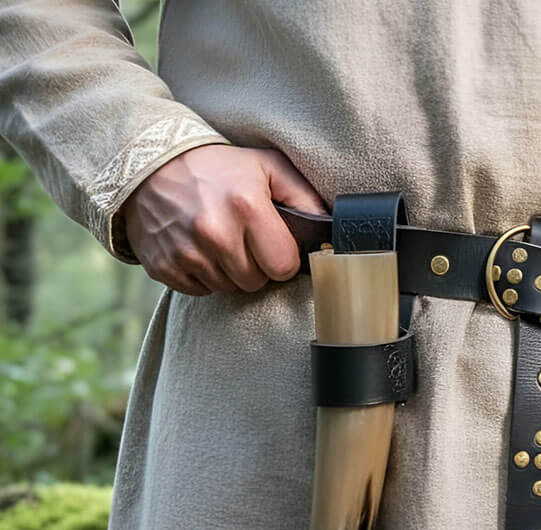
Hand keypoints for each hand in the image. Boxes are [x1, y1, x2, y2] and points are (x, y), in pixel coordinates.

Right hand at [122, 144, 326, 295]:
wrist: (148, 163)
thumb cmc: (217, 168)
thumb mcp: (265, 167)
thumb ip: (303, 197)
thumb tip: (328, 230)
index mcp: (247, 207)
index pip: (283, 267)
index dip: (281, 259)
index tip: (271, 245)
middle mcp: (215, 232)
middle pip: (255, 282)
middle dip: (255, 266)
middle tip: (242, 240)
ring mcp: (187, 252)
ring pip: (228, 288)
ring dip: (228, 271)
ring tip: (218, 241)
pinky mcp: (164, 267)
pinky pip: (200, 291)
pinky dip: (203, 276)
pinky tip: (197, 248)